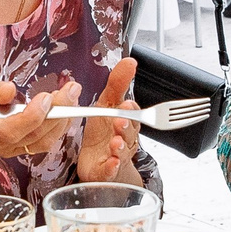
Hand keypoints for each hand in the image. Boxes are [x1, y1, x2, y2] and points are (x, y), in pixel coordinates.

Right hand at [0, 75, 76, 163]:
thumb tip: (9, 91)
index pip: (10, 130)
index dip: (31, 116)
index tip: (45, 97)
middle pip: (32, 134)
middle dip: (57, 112)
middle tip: (72, 89)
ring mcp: (11, 150)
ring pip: (43, 140)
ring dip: (62, 118)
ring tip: (71, 94)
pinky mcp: (21, 149)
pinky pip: (44, 142)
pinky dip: (59, 125)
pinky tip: (66, 107)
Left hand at [74, 57, 142, 181]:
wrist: (97, 160)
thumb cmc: (104, 131)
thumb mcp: (107, 102)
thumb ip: (118, 83)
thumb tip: (130, 61)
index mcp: (126, 121)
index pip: (132, 114)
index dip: (130, 110)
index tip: (126, 105)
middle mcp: (124, 138)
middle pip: (129, 133)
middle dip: (125, 127)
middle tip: (120, 122)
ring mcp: (116, 155)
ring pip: (122, 151)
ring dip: (120, 147)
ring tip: (115, 143)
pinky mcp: (105, 171)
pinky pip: (111, 170)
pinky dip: (112, 167)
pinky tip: (111, 163)